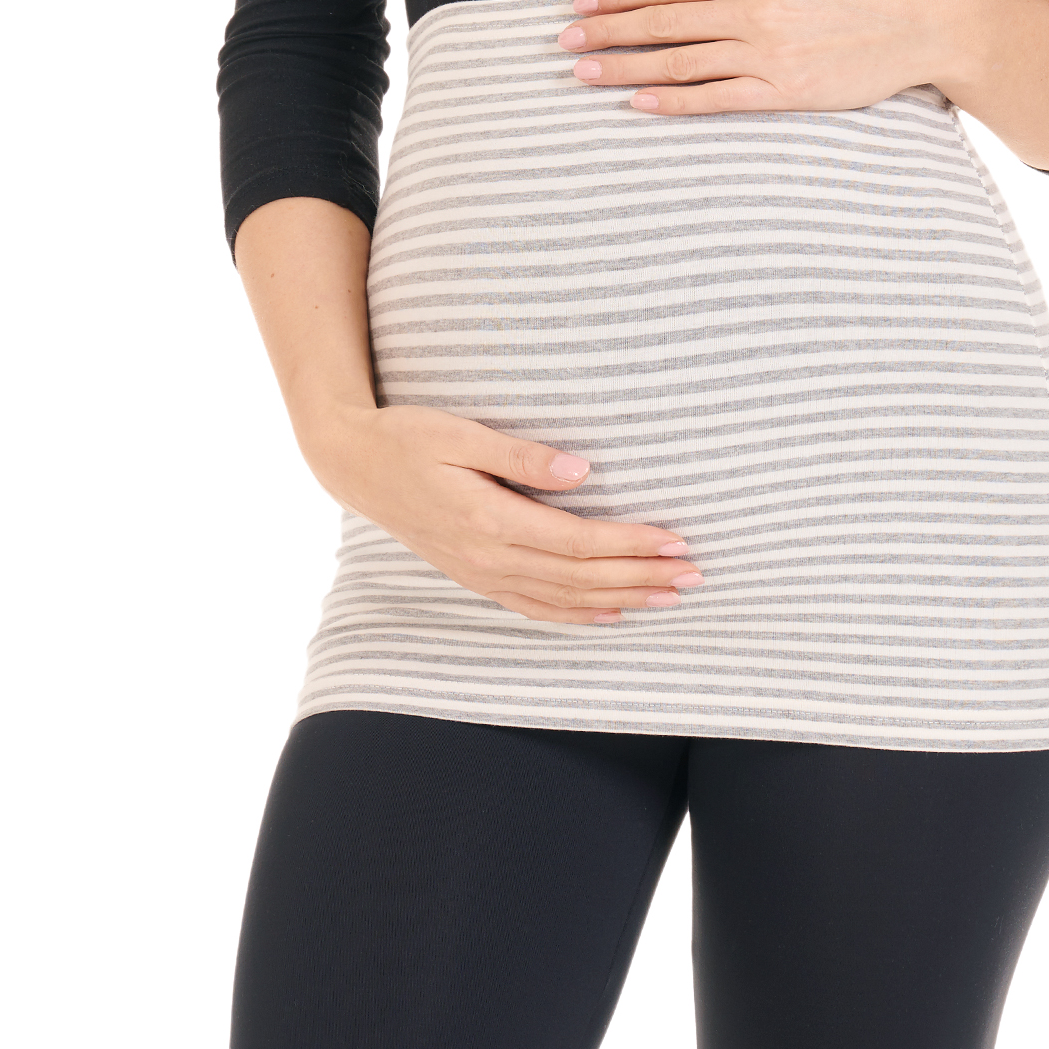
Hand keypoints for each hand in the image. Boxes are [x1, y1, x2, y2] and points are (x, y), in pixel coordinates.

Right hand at [303, 403, 701, 628]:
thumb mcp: (460, 433)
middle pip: (580, 577)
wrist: (354, 466)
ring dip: (621, 599)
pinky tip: (609, 614)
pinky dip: (576, 614)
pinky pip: (534, 606)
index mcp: (489, 519)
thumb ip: (521, 455)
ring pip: (564, 598)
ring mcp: (481, 572)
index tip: (676, 540)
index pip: (578, 542)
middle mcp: (488, 556)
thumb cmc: (407, 438)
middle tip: (694, 575)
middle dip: (641, 577)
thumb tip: (584, 471)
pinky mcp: (476, 575)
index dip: (631, 544)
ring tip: (669, 597)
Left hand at [557, 0, 957, 114]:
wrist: (920, 21)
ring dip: (626, 68)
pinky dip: (675, 102)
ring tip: (583, 73)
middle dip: (607, 31)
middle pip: (664, 21)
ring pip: (681, 61)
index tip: (582, 3)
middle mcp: (755, 9)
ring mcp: (770, 53)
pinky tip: (639, 104)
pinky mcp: (786, 92)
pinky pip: (718, 99)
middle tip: (564, 41)